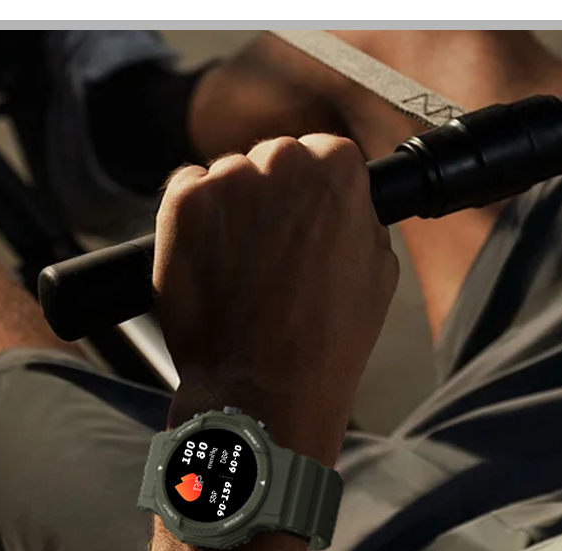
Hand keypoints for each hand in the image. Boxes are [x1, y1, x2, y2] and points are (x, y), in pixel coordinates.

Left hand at [152, 134, 397, 464]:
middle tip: (271, 250)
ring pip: (229, 177)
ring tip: (240, 268)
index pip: (324, 154)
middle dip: (272, 196)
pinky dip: (192, 219)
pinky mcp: (182, 204)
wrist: (263, 385)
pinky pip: (186, 191)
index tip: (305, 222)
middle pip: (274, 159)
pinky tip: (210, 262)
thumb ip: (358, 217)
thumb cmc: (326, 339)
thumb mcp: (379, 270)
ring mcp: (227, 180)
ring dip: (232, 209)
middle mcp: (282, 162)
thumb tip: (343, 202)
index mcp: (337, 168)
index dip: (313, 193)